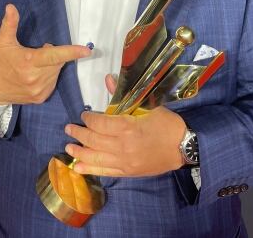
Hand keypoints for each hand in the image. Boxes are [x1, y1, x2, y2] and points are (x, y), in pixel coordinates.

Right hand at [0, 4, 90, 104]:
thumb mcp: (2, 42)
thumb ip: (10, 24)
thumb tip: (11, 7)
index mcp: (28, 61)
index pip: (54, 56)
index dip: (71, 52)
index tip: (86, 50)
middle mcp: (35, 78)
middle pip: (57, 62)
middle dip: (53, 55)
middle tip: (38, 53)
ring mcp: (38, 90)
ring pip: (56, 73)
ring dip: (51, 66)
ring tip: (34, 65)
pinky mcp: (40, 98)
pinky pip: (53, 83)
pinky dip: (49, 77)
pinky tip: (35, 75)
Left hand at [64, 88, 186, 176]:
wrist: (184, 148)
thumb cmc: (167, 124)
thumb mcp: (149, 106)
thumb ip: (124, 96)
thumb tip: (108, 79)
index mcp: (128, 127)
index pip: (100, 123)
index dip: (89, 119)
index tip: (84, 115)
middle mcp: (123, 146)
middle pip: (94, 140)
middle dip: (79, 134)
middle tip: (69, 129)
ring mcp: (124, 161)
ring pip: (95, 157)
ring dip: (79, 153)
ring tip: (68, 148)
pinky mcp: (127, 172)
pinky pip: (104, 172)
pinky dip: (90, 169)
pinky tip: (77, 168)